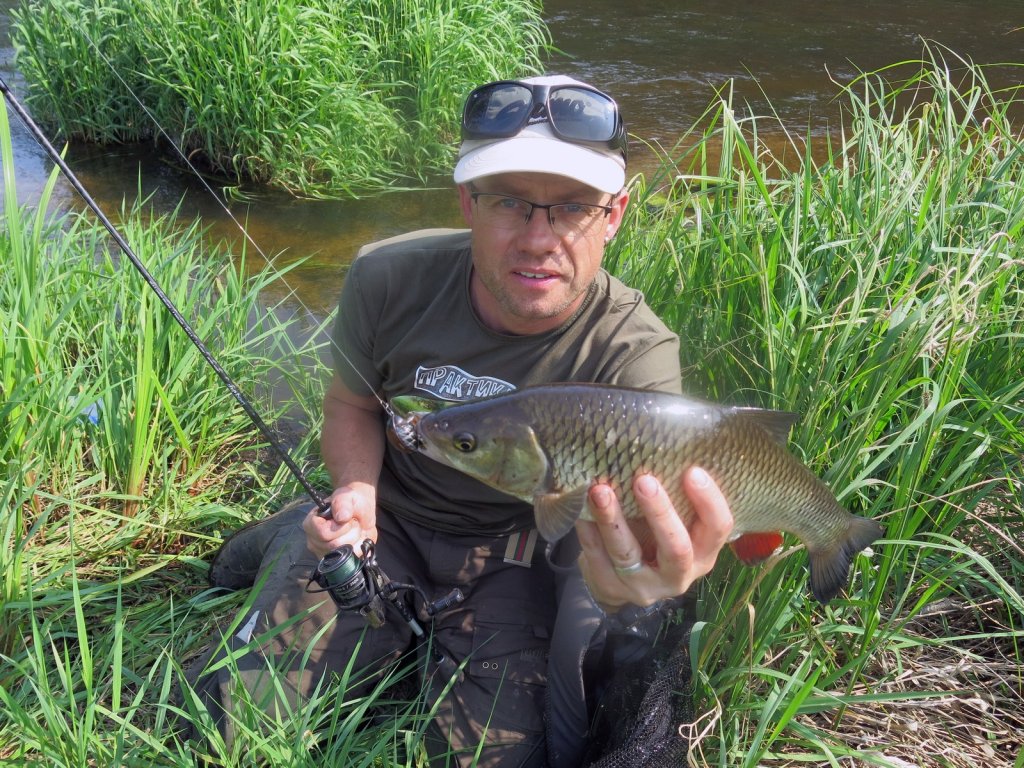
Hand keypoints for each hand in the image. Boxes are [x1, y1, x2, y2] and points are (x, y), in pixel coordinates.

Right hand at [303, 482, 377, 558]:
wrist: (359, 510)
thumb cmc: (350, 501)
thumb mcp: (347, 497)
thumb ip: (343, 504)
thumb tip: (342, 517)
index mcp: (311, 524)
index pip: (323, 534)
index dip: (340, 527)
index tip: (347, 518)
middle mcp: (313, 541)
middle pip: (334, 546)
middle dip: (351, 532)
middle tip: (354, 522)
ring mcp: (323, 553)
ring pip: (344, 554)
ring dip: (356, 539)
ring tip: (356, 529)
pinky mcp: (335, 560)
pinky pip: (352, 559)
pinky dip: (359, 547)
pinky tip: (358, 538)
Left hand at [576, 467, 733, 610]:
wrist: (624, 577)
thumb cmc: (656, 536)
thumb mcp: (676, 521)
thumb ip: (675, 495)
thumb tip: (661, 445)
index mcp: (704, 552)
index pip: (718, 529)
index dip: (709, 502)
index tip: (693, 471)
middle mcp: (680, 574)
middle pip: (676, 548)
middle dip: (660, 513)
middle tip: (644, 480)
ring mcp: (644, 586)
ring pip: (628, 553)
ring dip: (612, 519)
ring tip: (600, 490)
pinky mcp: (612, 588)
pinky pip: (597, 557)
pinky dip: (588, 530)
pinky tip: (581, 507)